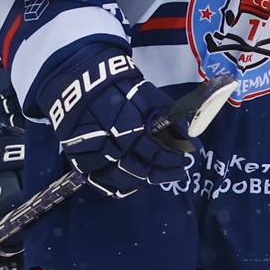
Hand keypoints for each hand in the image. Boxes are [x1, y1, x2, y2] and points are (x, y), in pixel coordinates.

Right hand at [41, 48, 192, 197]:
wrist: (82, 85)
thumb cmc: (121, 90)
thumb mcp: (150, 98)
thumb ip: (169, 122)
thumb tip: (191, 142)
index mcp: (129, 127)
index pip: (154, 153)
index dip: (170, 160)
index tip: (181, 162)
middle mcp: (110, 143)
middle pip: (138, 169)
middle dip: (159, 173)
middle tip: (173, 173)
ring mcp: (92, 154)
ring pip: (119, 179)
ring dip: (139, 180)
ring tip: (153, 176)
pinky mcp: (79, 159)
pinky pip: (99, 180)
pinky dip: (116, 184)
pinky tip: (130, 182)